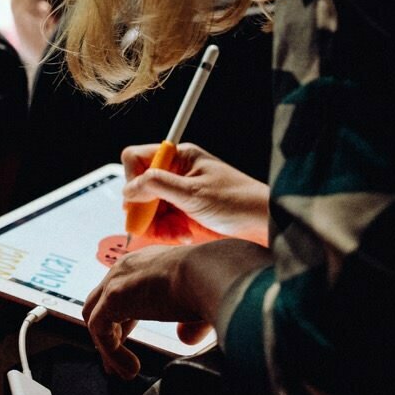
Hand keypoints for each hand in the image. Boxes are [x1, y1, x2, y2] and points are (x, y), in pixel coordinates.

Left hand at [82, 238, 271, 379]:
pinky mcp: (113, 296)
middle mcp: (128, 268)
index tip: (128, 349)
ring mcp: (117, 280)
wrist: (211, 271)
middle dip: (109, 336)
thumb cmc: (214, 283)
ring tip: (124, 373)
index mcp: (148, 264)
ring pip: (97, 318)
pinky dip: (111, 352)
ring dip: (108, 348)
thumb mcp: (201, 305)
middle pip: (103, 304)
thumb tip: (185, 339)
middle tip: (116, 365)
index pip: (125, 294)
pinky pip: (100, 330)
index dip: (124, 323)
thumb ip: (191, 323)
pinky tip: (130, 369)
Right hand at [122, 142, 269, 243]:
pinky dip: (168, 232)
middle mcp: (176, 174)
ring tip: (175, 234)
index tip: (137, 201)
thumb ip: (156, 185)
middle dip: (144, 209)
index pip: (137, 159)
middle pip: (140, 188)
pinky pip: (162, 223)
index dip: (132, 179)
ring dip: (157, 225)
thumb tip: (129, 188)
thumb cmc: (238, 201)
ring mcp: (179, 195)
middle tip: (148, 225)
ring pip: (149, 209)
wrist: (264, 224)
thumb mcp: (193, 192)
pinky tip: (183, 236)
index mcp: (179, 158)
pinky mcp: (184, 214)